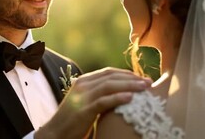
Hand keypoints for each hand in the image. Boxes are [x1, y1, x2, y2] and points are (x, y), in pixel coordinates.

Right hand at [35, 67, 151, 138]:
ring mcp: (82, 97)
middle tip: (149, 82)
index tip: (141, 78)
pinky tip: (130, 98)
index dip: (127, 73)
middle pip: (111, 76)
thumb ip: (99, 95)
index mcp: (83, 82)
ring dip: (129, 85)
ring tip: (144, 88)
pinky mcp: (83, 110)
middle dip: (132, 78)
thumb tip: (121, 92)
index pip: (109, 72)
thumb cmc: (73, 120)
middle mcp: (82, 85)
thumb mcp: (85, 102)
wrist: (55, 134)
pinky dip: (118, 98)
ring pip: (109, 86)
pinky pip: (103, 101)